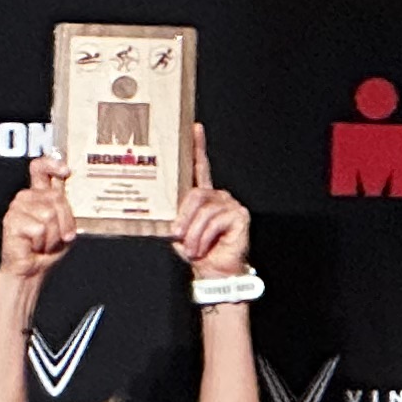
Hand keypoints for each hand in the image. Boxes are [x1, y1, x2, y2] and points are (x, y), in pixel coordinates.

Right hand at [0, 156, 74, 289]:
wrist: (32, 271)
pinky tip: (33, 246)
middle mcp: (26, 198)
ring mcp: (17, 208)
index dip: (52, 165)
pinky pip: (39, 228)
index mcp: (38, 194)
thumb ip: (63, 204)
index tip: (66, 171)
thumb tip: (60, 189)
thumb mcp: (64, 224)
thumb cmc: (47, 249)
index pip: (41, 168)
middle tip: (58, 236)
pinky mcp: (11, 221)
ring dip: (52, 235)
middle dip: (63, 220)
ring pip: (48, 214)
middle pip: (54, 196)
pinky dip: (42, 242)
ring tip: (43, 242)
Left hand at [174, 126, 251, 278]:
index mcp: (203, 197)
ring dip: (193, 234)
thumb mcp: (179, 233)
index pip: (199, 167)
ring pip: (203, 211)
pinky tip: (204, 248)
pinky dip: (204, 238)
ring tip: (192, 249)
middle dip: (183, 217)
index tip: (194, 129)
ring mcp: (229, 204)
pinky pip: (215, 222)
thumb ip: (173, 217)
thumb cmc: (197, 251)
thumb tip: (162, 214)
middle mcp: (217, 196)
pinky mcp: (239, 215)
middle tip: (176, 234)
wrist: (214, 272)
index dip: (197, 147)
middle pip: (195, 195)